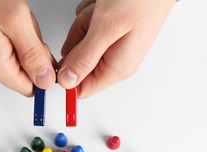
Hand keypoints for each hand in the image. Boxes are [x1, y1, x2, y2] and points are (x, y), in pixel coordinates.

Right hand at [0, 0, 56, 95]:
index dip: (43, 72)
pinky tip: (2, 19)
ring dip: (21, 41)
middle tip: (24, 28)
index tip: (43, 51)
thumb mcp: (16, 20)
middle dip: (31, 52)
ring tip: (10, 20)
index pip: (29, 88)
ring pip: (15, 59)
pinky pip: (3, 48)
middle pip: (23, 73)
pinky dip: (10, 35)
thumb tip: (45, 80)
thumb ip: (33, 54)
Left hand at [58, 0, 175, 97]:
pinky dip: (91, 11)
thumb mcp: (106, 29)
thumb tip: (66, 82)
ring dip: (85, 21)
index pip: (81, 89)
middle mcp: (115, 59)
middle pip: (77, 61)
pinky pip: (86, 24)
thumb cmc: (140, 0)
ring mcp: (112, 43)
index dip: (68, 74)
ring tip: (104, 10)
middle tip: (94, 23)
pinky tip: (106, 5)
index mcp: (117, 68)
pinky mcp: (109, 29)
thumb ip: (84, 58)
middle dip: (78, 38)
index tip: (68, 54)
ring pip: (80, 40)